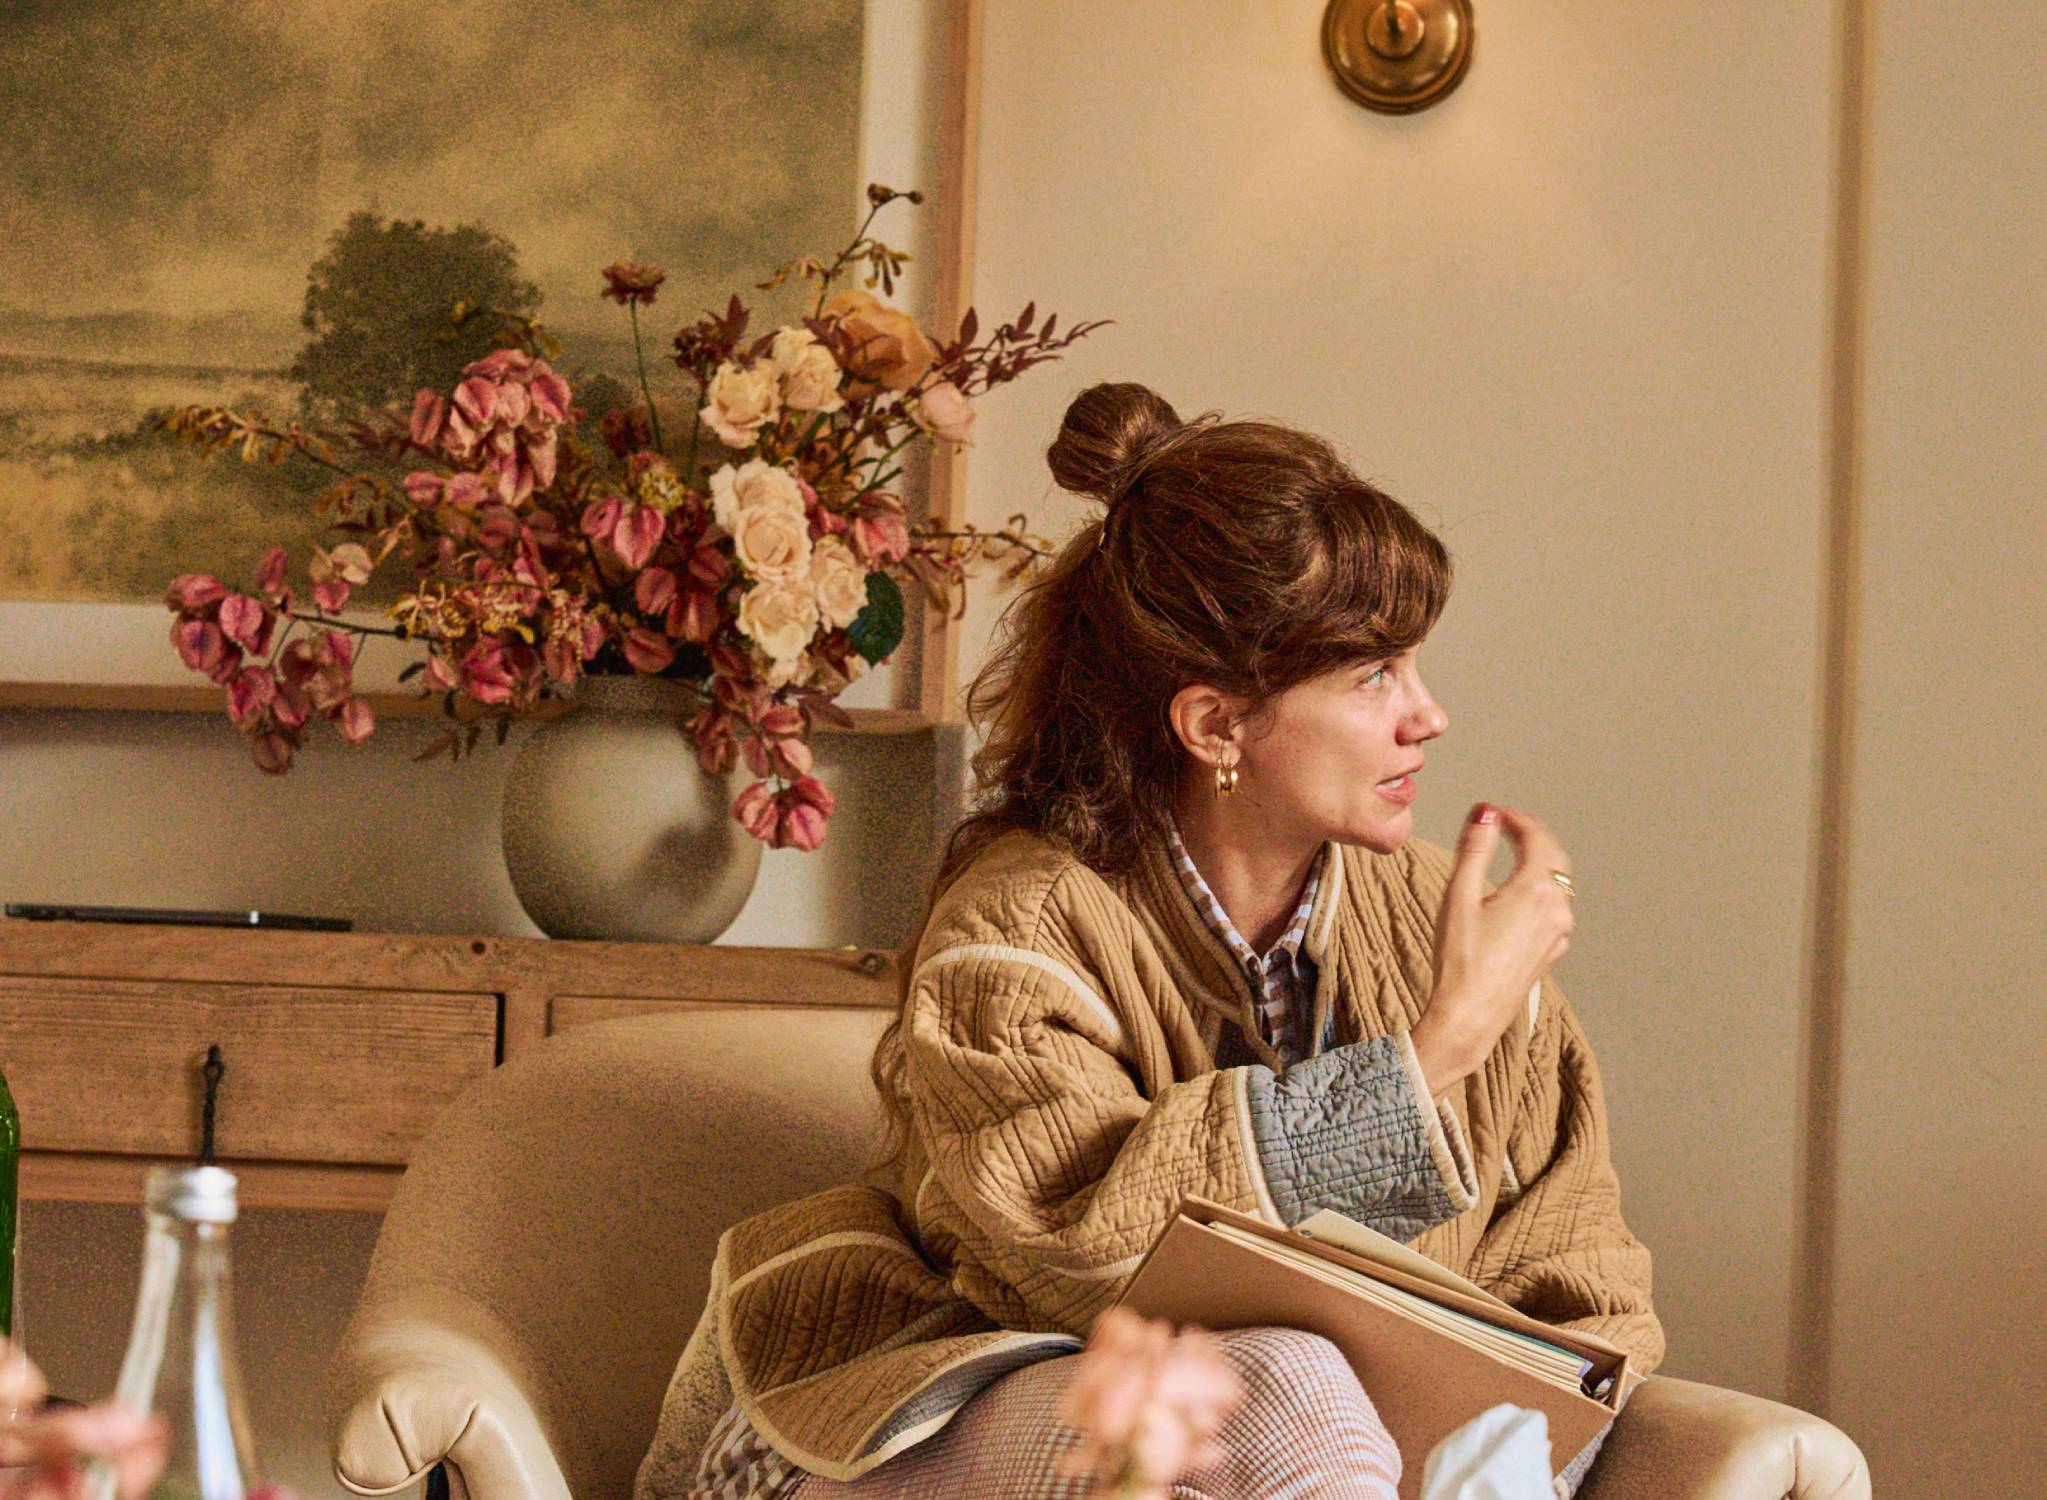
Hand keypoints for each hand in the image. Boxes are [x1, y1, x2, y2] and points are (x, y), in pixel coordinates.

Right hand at [1410, 804, 1574, 1099]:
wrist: (1470, 1014)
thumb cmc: (1460, 959)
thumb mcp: (1458, 896)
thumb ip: (1474, 849)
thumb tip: (1484, 814)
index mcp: (1535, 889)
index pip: (1535, 836)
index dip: (1515, 818)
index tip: (1494, 812)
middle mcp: (1556, 908)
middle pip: (1554, 856)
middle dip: (1532, 834)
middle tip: (1506, 824)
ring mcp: (1559, 932)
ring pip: (1557, 882)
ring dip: (1538, 861)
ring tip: (1513, 852)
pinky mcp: (1553, 950)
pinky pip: (1554, 907)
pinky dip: (1539, 888)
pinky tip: (1519, 893)